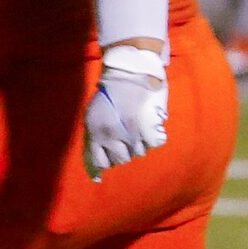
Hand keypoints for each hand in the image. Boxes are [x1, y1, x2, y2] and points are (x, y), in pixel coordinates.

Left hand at [82, 47, 168, 179]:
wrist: (128, 73)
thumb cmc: (108, 95)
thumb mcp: (92, 116)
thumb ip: (93, 142)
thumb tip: (97, 175)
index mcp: (96, 134)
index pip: (100, 162)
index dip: (106, 160)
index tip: (111, 154)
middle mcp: (112, 137)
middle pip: (121, 159)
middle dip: (123, 150)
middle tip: (125, 134)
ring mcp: (132, 133)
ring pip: (138, 152)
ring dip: (138, 142)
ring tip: (136, 125)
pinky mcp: (150, 127)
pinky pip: (155, 143)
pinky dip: (153, 136)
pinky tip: (149, 125)